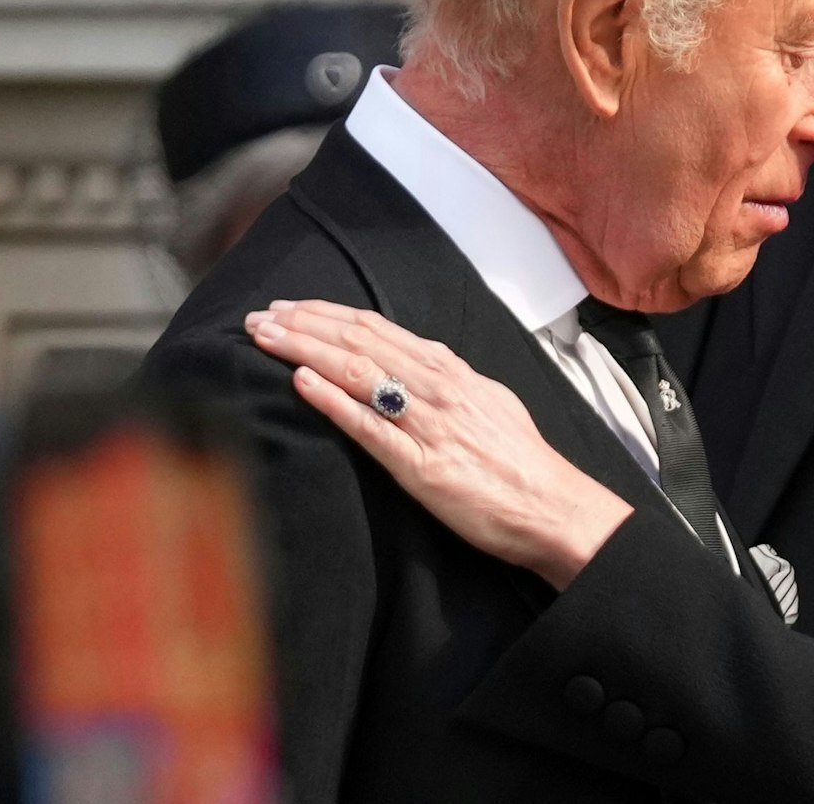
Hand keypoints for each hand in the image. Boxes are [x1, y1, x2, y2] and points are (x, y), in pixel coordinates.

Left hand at [245, 299, 631, 589]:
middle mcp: (438, 388)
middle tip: (259, 315)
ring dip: (305, 350)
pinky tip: (300, 382)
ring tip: (265, 337)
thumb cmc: (521, 463)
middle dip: (303, 324)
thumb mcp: (489, 403)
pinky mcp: (421, 466)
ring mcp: (429, 424)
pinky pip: (369, 427)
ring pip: (358, 373)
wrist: (553, 508)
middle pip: (359, 343)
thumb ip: (450, 383)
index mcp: (452, 371)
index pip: (379, 329)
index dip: (328, 314)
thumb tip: (419, 367)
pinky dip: (332, 400)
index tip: (290, 306)